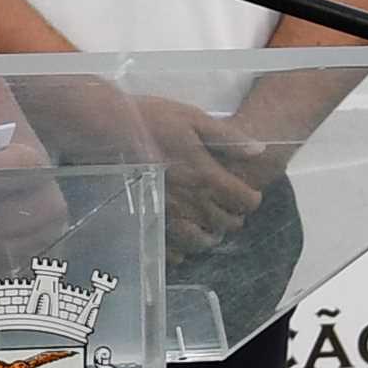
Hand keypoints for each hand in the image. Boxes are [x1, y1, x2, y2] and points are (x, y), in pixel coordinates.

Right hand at [138, 96, 289, 251]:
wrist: (108, 129)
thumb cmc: (151, 120)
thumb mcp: (194, 118)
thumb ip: (228, 138)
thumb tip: (259, 150)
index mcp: (206, 175)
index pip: (243, 199)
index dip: (252, 199)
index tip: (249, 194)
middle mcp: (190, 200)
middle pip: (226, 222)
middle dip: (234, 216)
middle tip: (230, 208)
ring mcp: (168, 214)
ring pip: (202, 240)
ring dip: (211, 235)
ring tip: (209, 225)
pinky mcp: (148, 220)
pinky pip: (172, 249)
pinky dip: (183, 248)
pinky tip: (182, 237)